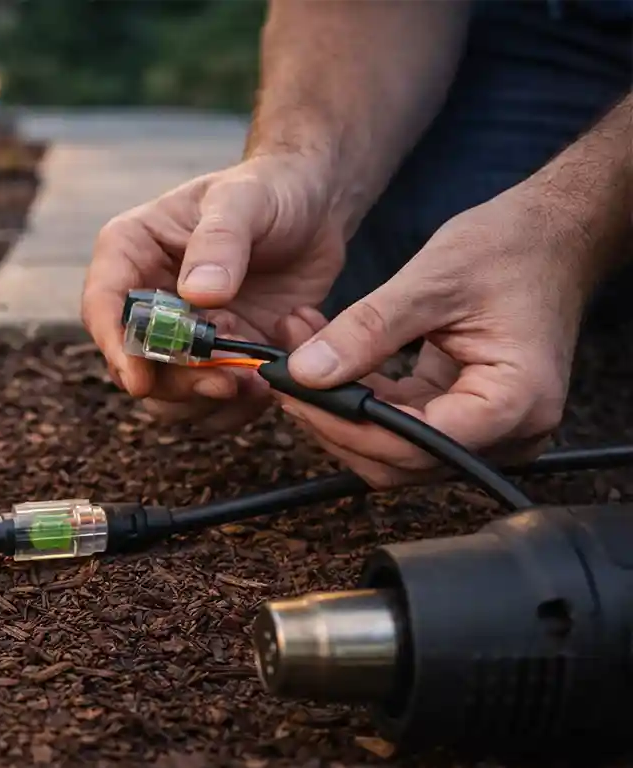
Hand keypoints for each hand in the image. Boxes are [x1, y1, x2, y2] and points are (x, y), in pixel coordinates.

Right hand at [81, 153, 348, 429]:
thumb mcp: (244, 200)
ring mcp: (182, 338)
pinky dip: (244, 405)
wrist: (313, 207)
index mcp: (131, 253)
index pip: (104, 307)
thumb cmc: (268, 189)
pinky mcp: (220, 362)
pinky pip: (216, 406)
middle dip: (178, 383)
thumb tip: (197, 295)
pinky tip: (276, 372)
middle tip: (226, 382)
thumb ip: (220, 241)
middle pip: (135, 365)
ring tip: (258, 379)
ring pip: (172, 397)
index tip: (140, 379)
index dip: (116, 347)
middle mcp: (147, 302)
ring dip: (211, 401)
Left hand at [274, 185, 595, 487]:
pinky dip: (359, 399)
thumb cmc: (513, 248)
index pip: (415, 443)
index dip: (347, 425)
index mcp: (513, 402)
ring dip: (339, 411)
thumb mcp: (431, 281)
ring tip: (298, 357)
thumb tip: (306, 372)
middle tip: (285, 376)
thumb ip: (367, 331)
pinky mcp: (464, 417)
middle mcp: (508, 431)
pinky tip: (325, 361)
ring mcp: (487, 430)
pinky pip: (399, 425)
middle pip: (398, 460)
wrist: (552, 235)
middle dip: (334, 421)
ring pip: (391, 450)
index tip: (297, 391)